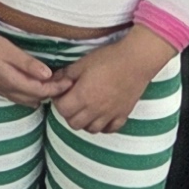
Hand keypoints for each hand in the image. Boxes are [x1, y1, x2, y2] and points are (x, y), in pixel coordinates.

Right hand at [0, 0, 72, 105]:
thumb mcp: (9, 50)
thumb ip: (28, 64)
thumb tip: (48, 75)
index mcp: (12, 82)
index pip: (42, 91)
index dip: (57, 87)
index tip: (70, 81)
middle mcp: (8, 90)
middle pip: (36, 98)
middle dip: (52, 92)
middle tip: (65, 81)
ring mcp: (2, 90)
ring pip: (28, 99)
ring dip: (41, 93)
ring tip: (53, 83)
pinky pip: (19, 97)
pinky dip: (31, 93)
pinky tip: (34, 85)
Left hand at [54, 32, 170, 134]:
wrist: (136, 61)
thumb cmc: (108, 59)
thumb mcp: (82, 63)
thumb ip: (65, 75)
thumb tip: (53, 81)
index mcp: (83, 96)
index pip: (62, 110)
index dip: (59, 101)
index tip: (63, 93)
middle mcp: (95, 110)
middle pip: (74, 123)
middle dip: (69, 113)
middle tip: (72, 101)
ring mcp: (110, 115)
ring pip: (91, 129)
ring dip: (85, 121)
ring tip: (86, 108)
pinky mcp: (123, 115)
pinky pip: (110, 129)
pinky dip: (103, 126)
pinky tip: (102, 115)